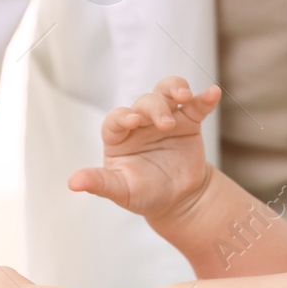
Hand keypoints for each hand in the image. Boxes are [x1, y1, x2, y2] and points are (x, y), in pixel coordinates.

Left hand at [67, 75, 220, 223]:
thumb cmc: (144, 194)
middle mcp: (140, 122)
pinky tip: (213, 93)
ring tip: (185, 96)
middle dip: (155, 109)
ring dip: (175, 88)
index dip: (123, 116)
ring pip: (166, 91)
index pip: (116, 119)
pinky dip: (204, 98)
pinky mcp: (189, 121)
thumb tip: (73, 183)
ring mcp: (166, 118)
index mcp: (119, 136)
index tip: (133, 121)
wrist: (177, 199)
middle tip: (166, 125)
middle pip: (145, 102)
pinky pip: (196, 105)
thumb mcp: (122, 191)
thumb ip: (100, 183)